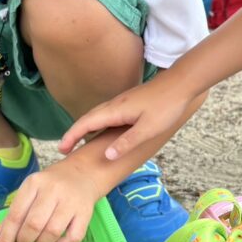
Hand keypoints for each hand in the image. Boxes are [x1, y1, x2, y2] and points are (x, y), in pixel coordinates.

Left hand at [0, 159, 104, 241]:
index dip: (6, 238)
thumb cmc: (52, 185)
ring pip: (52, 233)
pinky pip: (73, 238)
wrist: (83, 173)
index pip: (15, 215)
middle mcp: (52, 190)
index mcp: (34, 183)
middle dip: (25, 240)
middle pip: (33, 225)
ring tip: (42, 239)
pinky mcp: (86, 212)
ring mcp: (71, 201)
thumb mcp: (31, 190)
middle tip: (26, 241)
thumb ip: (16, 213)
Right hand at [58, 71, 198, 161]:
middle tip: (64, 149)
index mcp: (115, 111)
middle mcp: (114, 104)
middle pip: (87, 119)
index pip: (86, 124)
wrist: (180, 84)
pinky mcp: (128, 103)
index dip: (71, 136)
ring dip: (84, 128)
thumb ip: (127, 143)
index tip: (61, 149)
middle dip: (73, 133)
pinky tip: (102, 131)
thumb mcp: (147, 129)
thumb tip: (107, 156)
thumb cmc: (166, 106)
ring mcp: (120, 103)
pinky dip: (96, 124)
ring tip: (77, 142)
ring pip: (96, 116)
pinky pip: (105, 115)